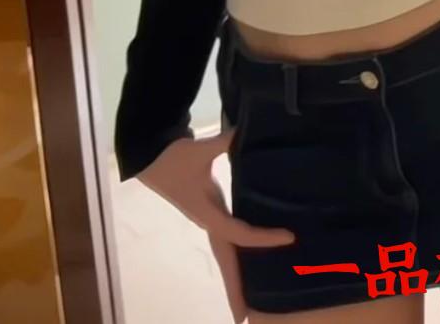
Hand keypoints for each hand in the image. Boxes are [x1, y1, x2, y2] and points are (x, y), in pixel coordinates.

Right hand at [138, 130, 295, 322]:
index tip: (289, 237)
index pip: (238, 233)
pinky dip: (238, 255)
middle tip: (246, 318)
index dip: (262, 237)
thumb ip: (222, 143)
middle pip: (226, 260)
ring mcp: (207, 220)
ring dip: (235, 278)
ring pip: (225, 254)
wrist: (150, 157)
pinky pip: (226, 242)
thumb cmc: (173, 157)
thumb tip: (243, 133)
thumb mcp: (197, 150)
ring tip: (247, 305)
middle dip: (235, 289)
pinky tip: (248, 261)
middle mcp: (207, 223)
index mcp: (206, 213)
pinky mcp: (209, 214)